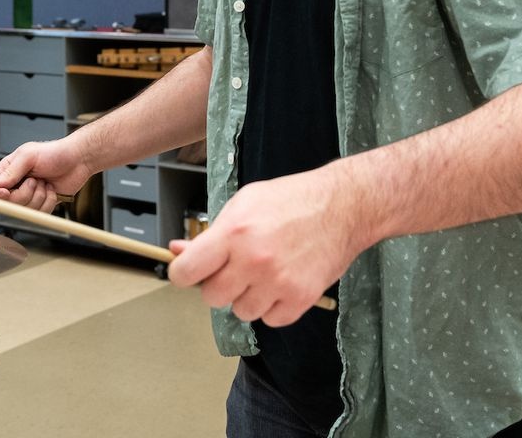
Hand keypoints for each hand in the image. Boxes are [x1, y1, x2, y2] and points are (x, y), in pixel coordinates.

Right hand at [0, 139, 90, 212]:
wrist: (77, 160)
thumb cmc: (54, 152)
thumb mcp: (28, 155)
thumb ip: (10, 171)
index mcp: (8, 171)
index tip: (6, 192)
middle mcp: (16, 185)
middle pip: (8, 203)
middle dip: (25, 194)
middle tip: (35, 180)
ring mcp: (29, 196)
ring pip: (25, 210)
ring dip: (39, 196)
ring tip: (45, 182)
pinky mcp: (41, 204)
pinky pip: (40, 213)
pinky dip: (48, 201)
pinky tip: (51, 189)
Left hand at [167, 165, 367, 325]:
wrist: (342, 206)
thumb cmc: (292, 200)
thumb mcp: (243, 204)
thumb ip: (210, 233)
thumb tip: (179, 251)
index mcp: (233, 233)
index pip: (186, 272)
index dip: (183, 273)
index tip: (189, 272)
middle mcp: (253, 260)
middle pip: (212, 297)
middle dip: (218, 284)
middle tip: (234, 268)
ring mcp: (278, 282)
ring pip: (241, 312)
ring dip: (247, 297)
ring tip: (263, 272)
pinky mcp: (301, 298)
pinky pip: (271, 320)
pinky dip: (273, 307)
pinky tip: (281, 283)